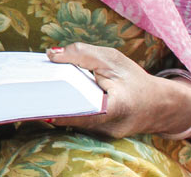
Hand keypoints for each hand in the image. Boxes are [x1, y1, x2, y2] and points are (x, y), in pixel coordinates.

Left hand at [47, 43, 190, 138]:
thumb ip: (81, 53)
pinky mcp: (98, 136)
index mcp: (117, 107)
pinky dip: (68, 109)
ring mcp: (103, 135)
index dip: (57, 100)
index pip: (80, 106)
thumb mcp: (112, 59)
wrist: (159, 105)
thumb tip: (50, 55)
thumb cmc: (135, 80)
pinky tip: (57, 97)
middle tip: (32, 86)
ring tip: (42, 88)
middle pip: (71, 114)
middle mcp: (109, 127)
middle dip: (52, 100)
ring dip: (58, 104)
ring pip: (72, 120)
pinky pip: (77, 122)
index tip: (38, 90)